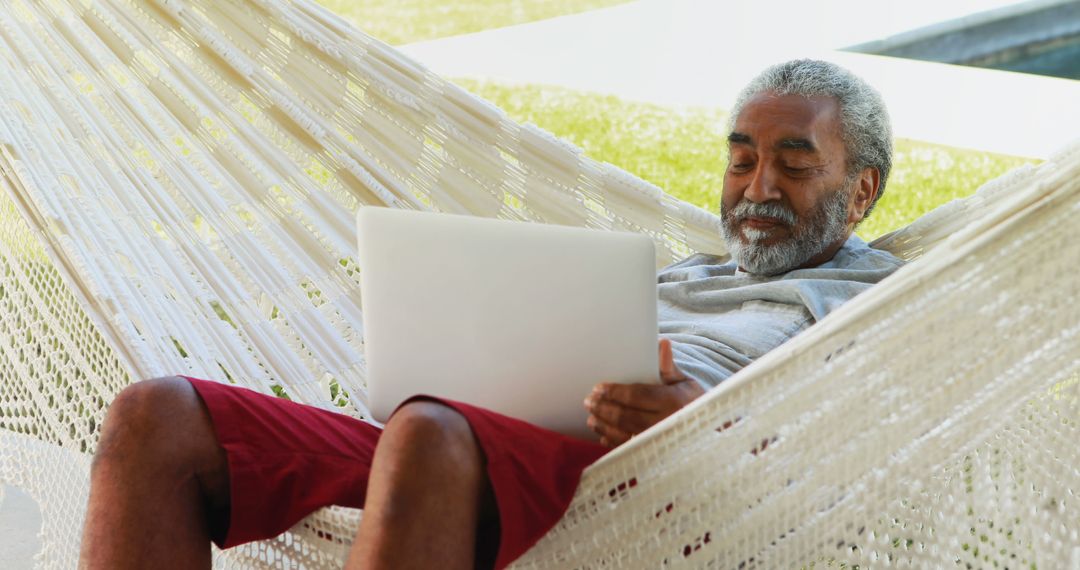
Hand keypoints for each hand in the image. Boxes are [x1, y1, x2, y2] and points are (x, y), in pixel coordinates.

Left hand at [584, 339, 704, 446]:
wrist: (710, 432)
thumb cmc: (695, 403)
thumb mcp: (686, 383)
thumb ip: (669, 367)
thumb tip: (663, 344)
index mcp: (670, 401)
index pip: (636, 395)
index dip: (615, 391)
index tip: (599, 388)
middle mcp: (662, 423)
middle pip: (625, 415)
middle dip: (604, 408)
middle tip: (589, 401)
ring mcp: (657, 442)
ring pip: (623, 434)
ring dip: (604, 425)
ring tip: (591, 418)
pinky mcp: (653, 454)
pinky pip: (628, 449)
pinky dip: (613, 442)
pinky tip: (602, 435)